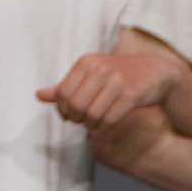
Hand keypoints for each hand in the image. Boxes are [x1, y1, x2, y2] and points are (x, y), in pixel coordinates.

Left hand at [38, 51, 182, 129]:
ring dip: (89, 125)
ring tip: (91, 124)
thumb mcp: (89, 74)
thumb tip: (37, 95)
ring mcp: (117, 81)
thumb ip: (65, 86)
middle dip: (74, 118)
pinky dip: (102, 127)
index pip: (63, 93)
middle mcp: (100, 69)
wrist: (154, 71)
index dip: (62, 109)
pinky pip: (110, 119)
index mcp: (85, 63)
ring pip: (92, 114)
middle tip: (79, 122)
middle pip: (75, 104)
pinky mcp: (132, 95)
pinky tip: (102, 126)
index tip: (67, 115)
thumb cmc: (116, 75)